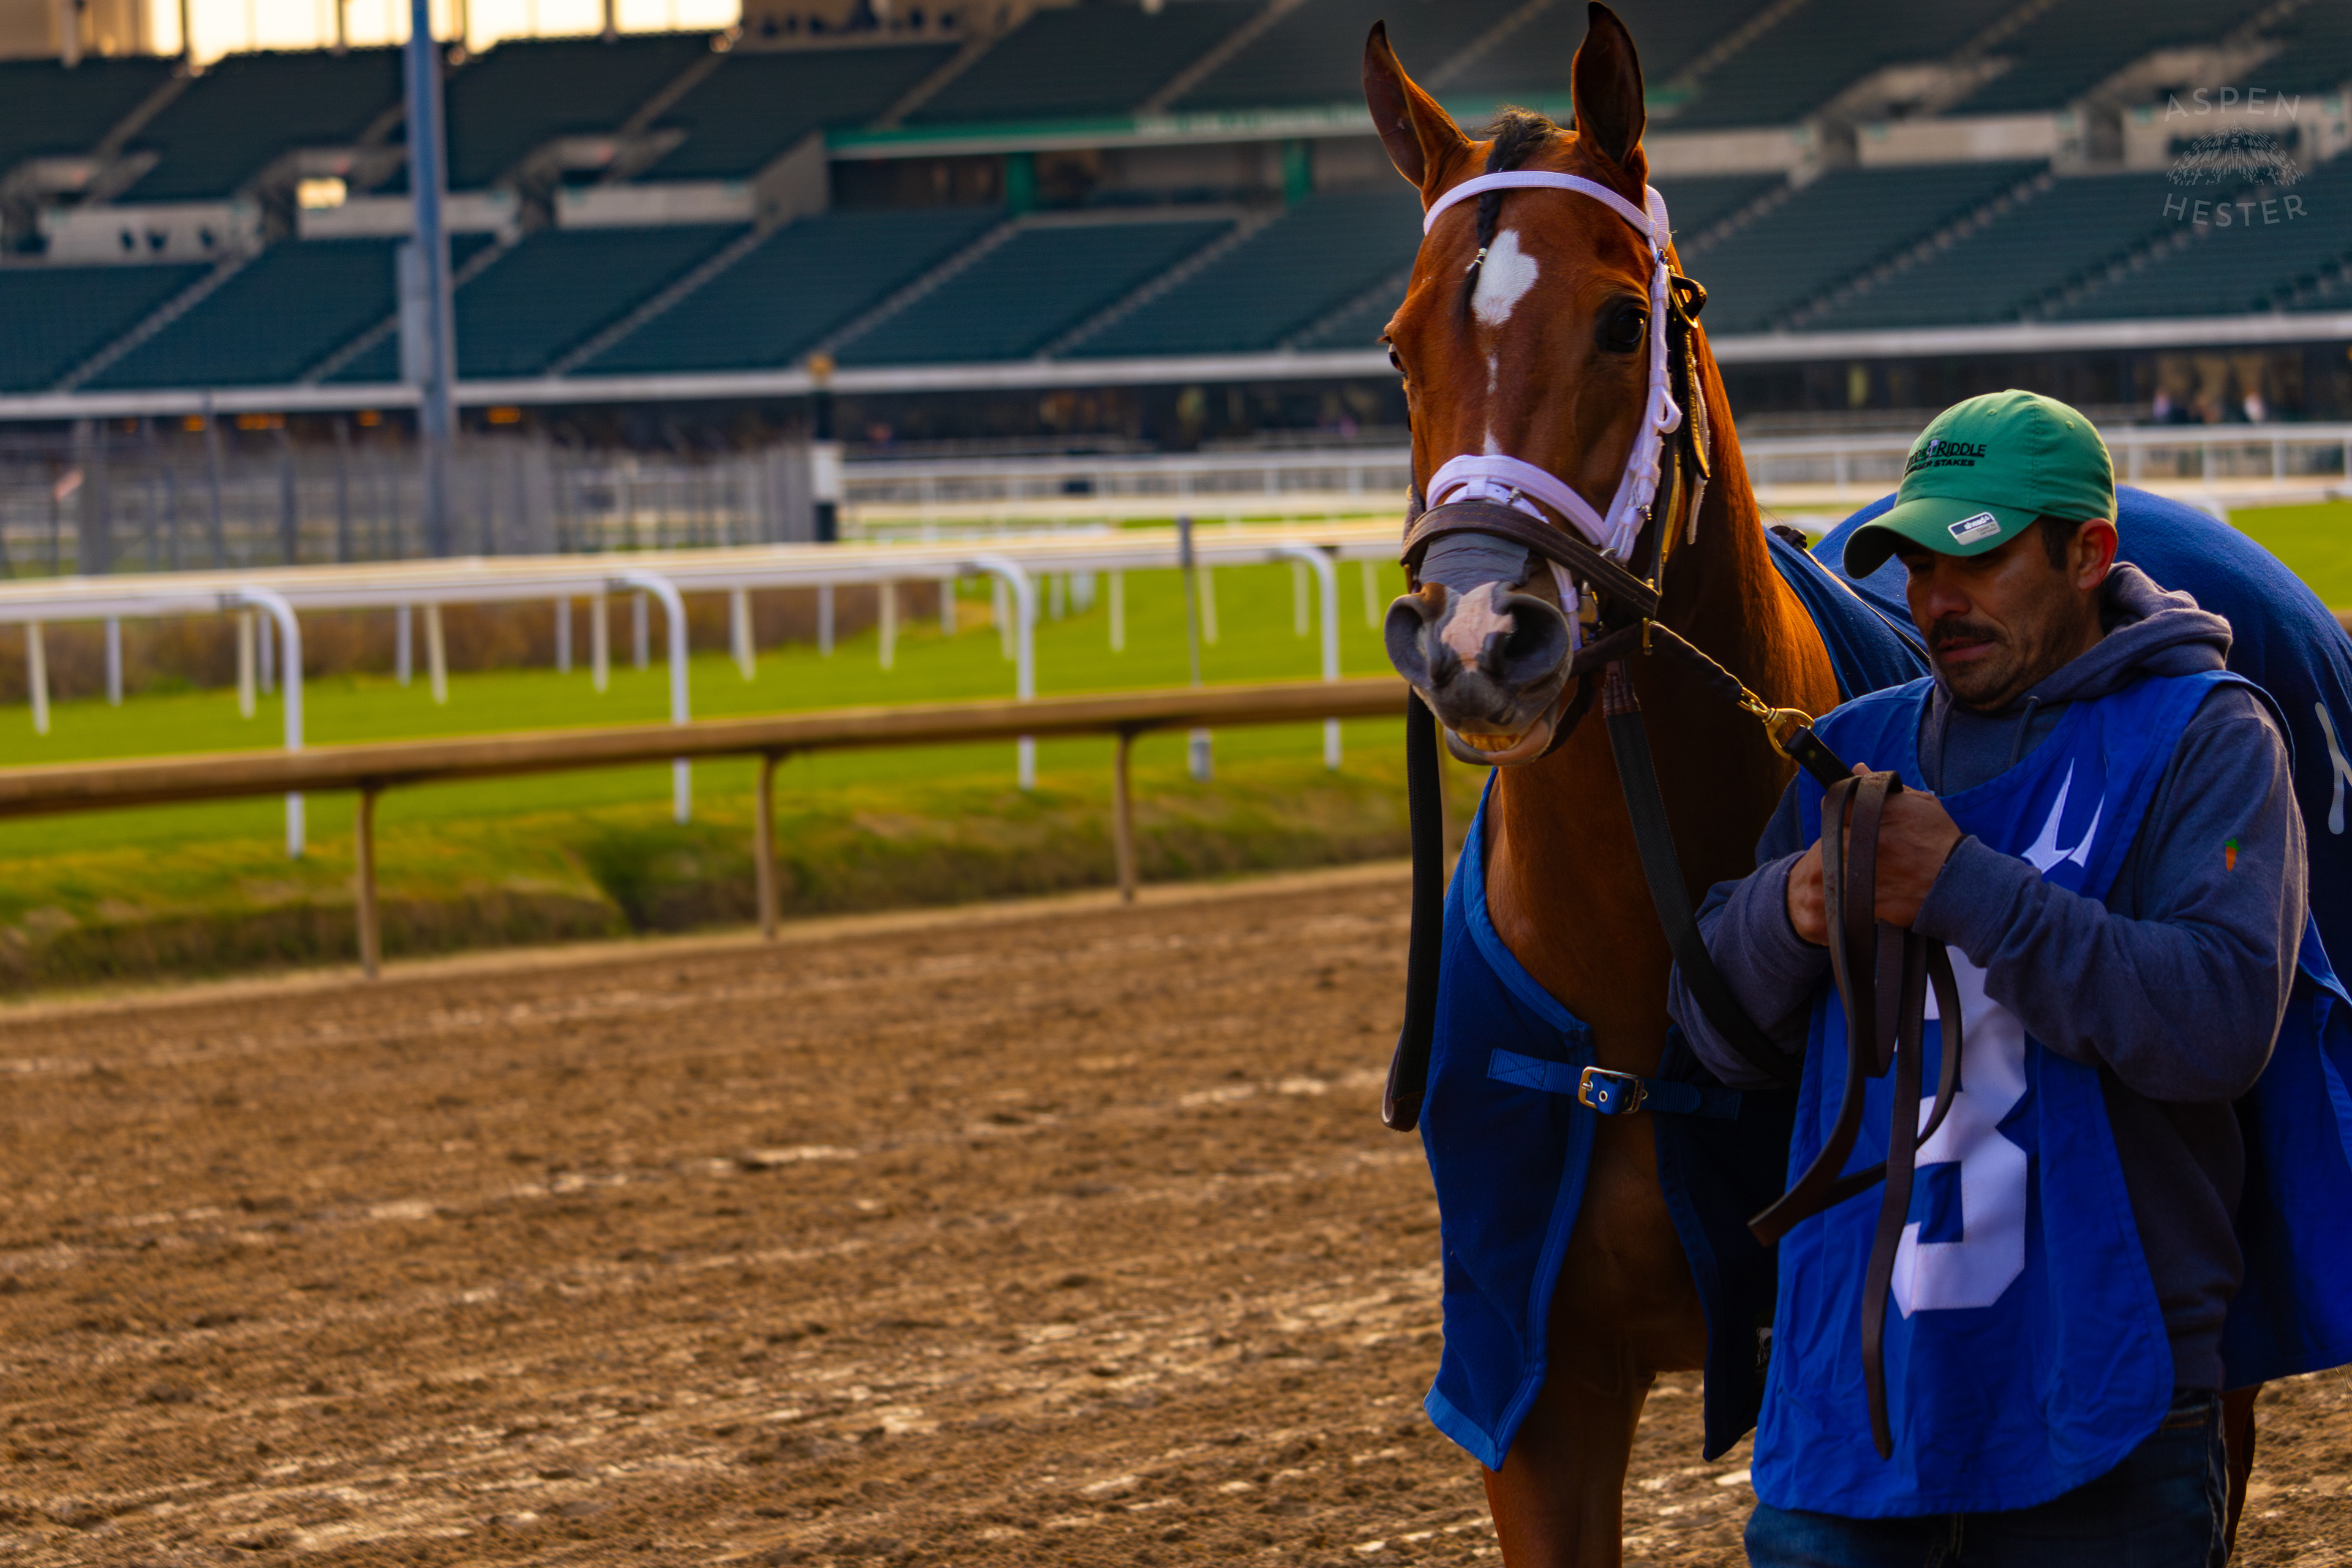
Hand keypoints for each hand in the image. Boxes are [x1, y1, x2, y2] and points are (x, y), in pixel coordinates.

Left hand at [1784, 765, 1963, 944]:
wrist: (1957, 882)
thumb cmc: (1940, 840)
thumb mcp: (1919, 803)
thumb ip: (1883, 785)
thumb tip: (1856, 768)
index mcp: (1879, 813)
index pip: (1836, 803)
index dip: (1836, 808)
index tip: (1842, 813)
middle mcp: (1867, 841)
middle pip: (1829, 835)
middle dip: (1837, 837)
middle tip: (1857, 842)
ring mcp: (1862, 871)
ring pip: (1831, 863)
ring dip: (1840, 862)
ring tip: (1863, 864)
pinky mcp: (1862, 897)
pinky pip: (1841, 889)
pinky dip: (1848, 886)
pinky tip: (1868, 882)